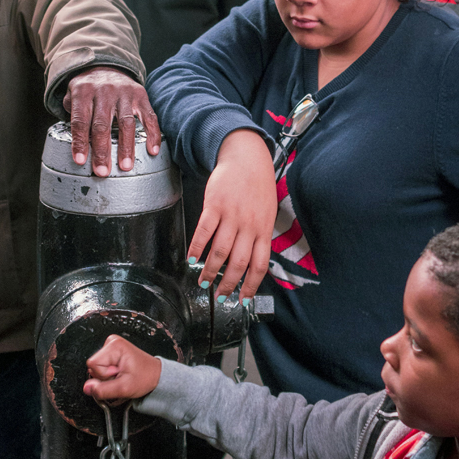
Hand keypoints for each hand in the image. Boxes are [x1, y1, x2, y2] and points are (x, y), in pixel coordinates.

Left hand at [64, 67, 160, 175]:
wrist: (105, 66)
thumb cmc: (87, 89)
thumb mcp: (72, 95)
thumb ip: (71, 114)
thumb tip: (75, 141)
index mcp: (83, 92)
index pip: (80, 120)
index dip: (80, 142)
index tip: (80, 161)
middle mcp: (104, 91)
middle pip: (102, 125)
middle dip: (102, 150)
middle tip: (102, 171)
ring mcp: (124, 93)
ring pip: (125, 123)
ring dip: (126, 147)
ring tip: (125, 166)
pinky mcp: (140, 95)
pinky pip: (149, 116)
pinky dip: (152, 134)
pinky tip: (152, 150)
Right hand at [83, 334, 162, 404]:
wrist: (155, 375)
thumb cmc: (145, 377)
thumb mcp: (124, 388)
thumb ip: (103, 389)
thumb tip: (87, 388)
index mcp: (115, 345)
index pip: (93, 364)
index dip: (104, 375)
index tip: (118, 375)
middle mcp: (112, 342)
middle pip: (94, 366)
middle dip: (105, 377)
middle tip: (121, 376)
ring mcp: (111, 346)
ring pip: (96, 368)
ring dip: (107, 376)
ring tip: (122, 375)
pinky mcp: (111, 352)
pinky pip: (101, 367)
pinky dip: (109, 374)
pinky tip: (120, 373)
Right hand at [189, 130, 276, 302]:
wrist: (247, 158)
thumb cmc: (257, 187)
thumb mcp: (266, 214)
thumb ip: (259, 237)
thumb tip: (251, 264)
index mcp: (264, 230)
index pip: (259, 265)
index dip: (250, 286)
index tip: (242, 300)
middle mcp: (249, 225)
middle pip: (238, 263)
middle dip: (228, 284)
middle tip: (219, 296)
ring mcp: (232, 215)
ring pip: (220, 251)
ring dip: (210, 270)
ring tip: (203, 281)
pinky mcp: (215, 205)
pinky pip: (204, 231)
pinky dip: (197, 248)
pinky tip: (192, 258)